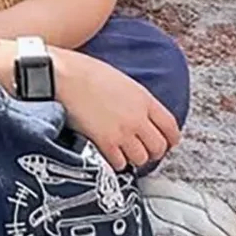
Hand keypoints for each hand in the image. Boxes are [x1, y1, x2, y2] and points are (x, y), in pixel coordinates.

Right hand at [52, 45, 180, 170]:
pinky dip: (117, 162)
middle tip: (144, 150)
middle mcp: (138, 117)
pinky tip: (111, 154)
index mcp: (144, 99)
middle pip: (159, 147)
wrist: (65, 76)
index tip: (167, 143)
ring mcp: (123, 132)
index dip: (171, 139)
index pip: (171, 127)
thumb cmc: (87, 72)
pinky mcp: (106, 143)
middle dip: (153, 152)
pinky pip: (121, 164)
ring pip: (142, 159)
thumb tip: (141, 115)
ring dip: (134, 158)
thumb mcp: (122, 81)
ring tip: (125, 153)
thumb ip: (136, 100)